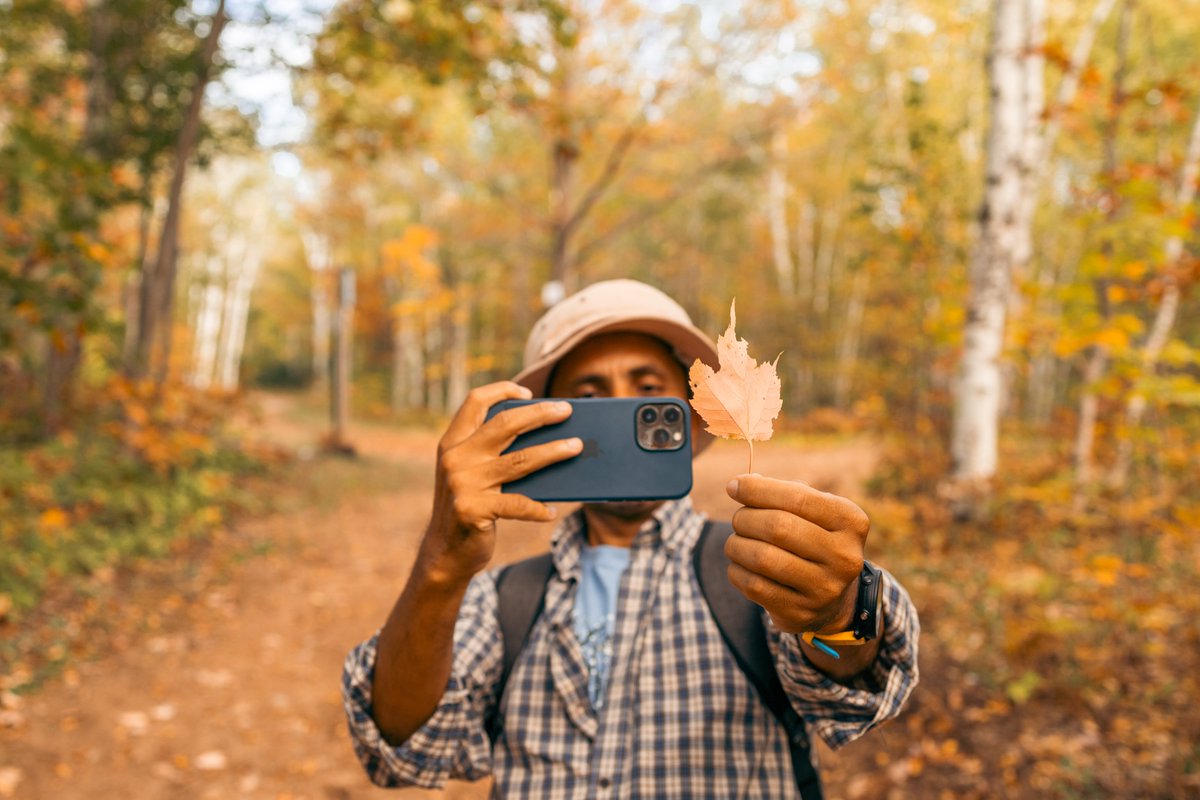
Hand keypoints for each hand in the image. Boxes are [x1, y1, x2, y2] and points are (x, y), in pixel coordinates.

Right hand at [419, 382, 582, 583]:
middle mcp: (455, 458)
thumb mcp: (471, 475)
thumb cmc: (468, 509)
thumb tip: (545, 437)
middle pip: (506, 424)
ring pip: (521, 460)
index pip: (475, 401)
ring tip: (577, 448)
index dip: (502, 390)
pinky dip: (539, 509)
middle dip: (540, 414)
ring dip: (554, 452)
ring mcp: (463, 483)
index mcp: (452, 443)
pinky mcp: (473, 510)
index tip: (528, 392)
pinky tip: (552, 511)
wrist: (444, 553)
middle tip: (567, 411)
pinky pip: (518, 504)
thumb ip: (492, 454)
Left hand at [724, 474, 867, 635]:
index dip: (758, 489)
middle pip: (778, 527)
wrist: (830, 598)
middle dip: (746, 518)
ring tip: (736, 542)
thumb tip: (739, 485)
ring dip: (736, 544)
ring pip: (763, 558)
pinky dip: (737, 570)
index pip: (798, 498)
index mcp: (851, 522)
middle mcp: (844, 556)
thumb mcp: (811, 512)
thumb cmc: (812, 539)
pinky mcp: (800, 613)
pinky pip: (754, 586)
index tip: (733, 486)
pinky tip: (739, 564)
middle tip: (738, 519)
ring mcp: (824, 589)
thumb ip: (780, 493)